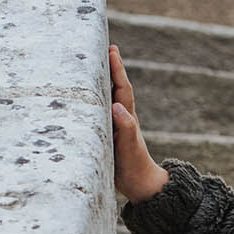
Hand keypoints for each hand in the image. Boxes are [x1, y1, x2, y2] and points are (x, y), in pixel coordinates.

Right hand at [109, 44, 169, 202]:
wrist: (141, 185)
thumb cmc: (135, 167)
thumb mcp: (129, 147)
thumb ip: (126, 127)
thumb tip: (118, 107)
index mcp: (127, 117)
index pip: (122, 88)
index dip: (117, 69)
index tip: (112, 50)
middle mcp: (123, 117)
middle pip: (117, 87)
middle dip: (112, 68)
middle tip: (107, 47)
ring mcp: (117, 125)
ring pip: (110, 97)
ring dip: (105, 81)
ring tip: (97, 64)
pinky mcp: (112, 134)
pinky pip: (104, 111)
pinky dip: (99, 100)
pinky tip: (92, 97)